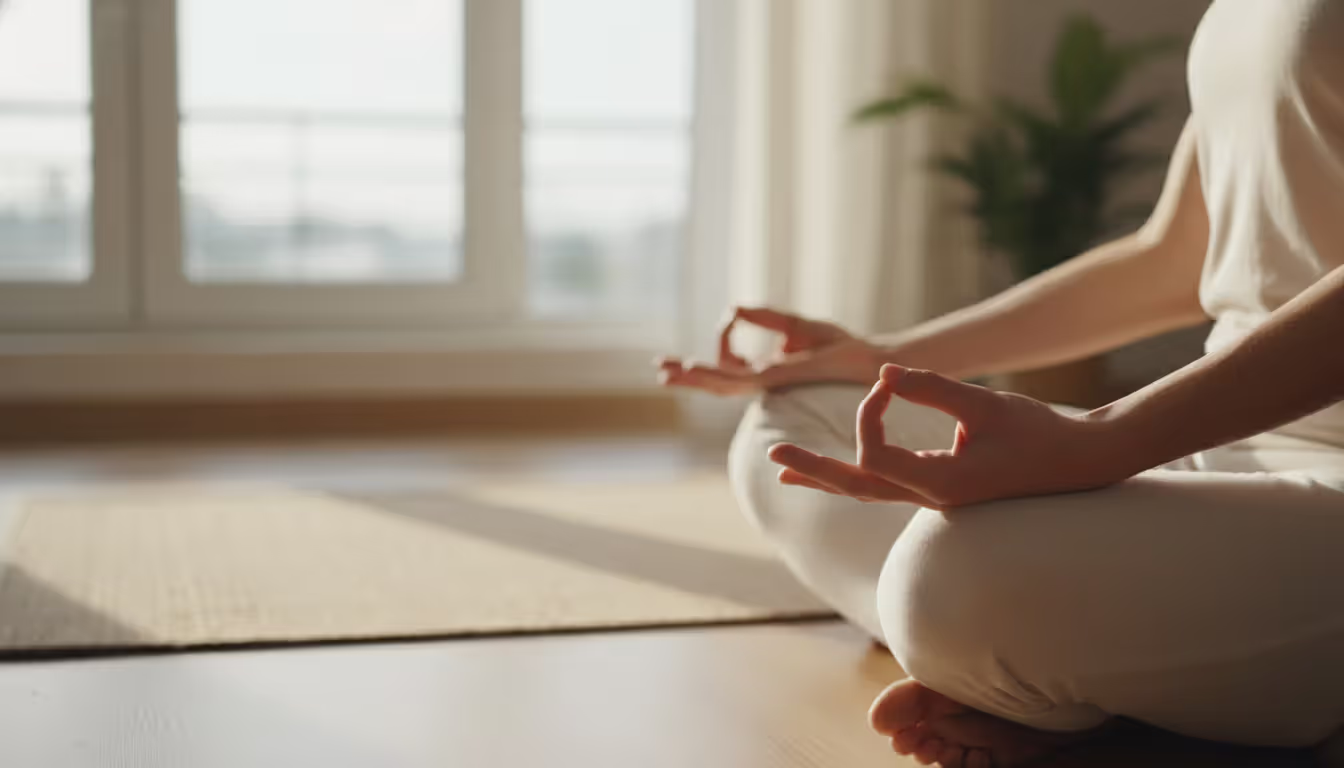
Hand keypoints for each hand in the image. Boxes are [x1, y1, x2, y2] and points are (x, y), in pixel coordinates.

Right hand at [656, 306, 880, 395]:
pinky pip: (738, 377)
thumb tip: (732, 308)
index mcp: (768, 371)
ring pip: (721, 384)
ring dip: (693, 377)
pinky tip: (694, 366)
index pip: (731, 363)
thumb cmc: (841, 345)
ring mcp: (769, 382)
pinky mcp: (777, 378)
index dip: (724, 337)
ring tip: (667, 373)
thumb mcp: (796, 325)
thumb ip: (766, 318)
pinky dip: (713, 371)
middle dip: (688, 376)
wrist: (869, 359)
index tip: (732, 315)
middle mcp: (765, 381)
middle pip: (717, 382)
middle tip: (660, 370)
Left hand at [768, 364, 1129, 509]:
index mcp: (939, 484)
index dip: (869, 409)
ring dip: (826, 474)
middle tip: (772, 454)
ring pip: (867, 489)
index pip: (873, 450)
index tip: (888, 379)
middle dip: (813, 467)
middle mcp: (930, 498)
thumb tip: (882, 371)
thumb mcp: (984, 404)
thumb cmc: (1039, 433)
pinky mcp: (942, 491)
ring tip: (785, 469)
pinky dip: (856, 474)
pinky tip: (836, 470)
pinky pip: (886, 485)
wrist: (1081, 463)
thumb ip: (931, 388)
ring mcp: (934, 499)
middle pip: (856, 485)